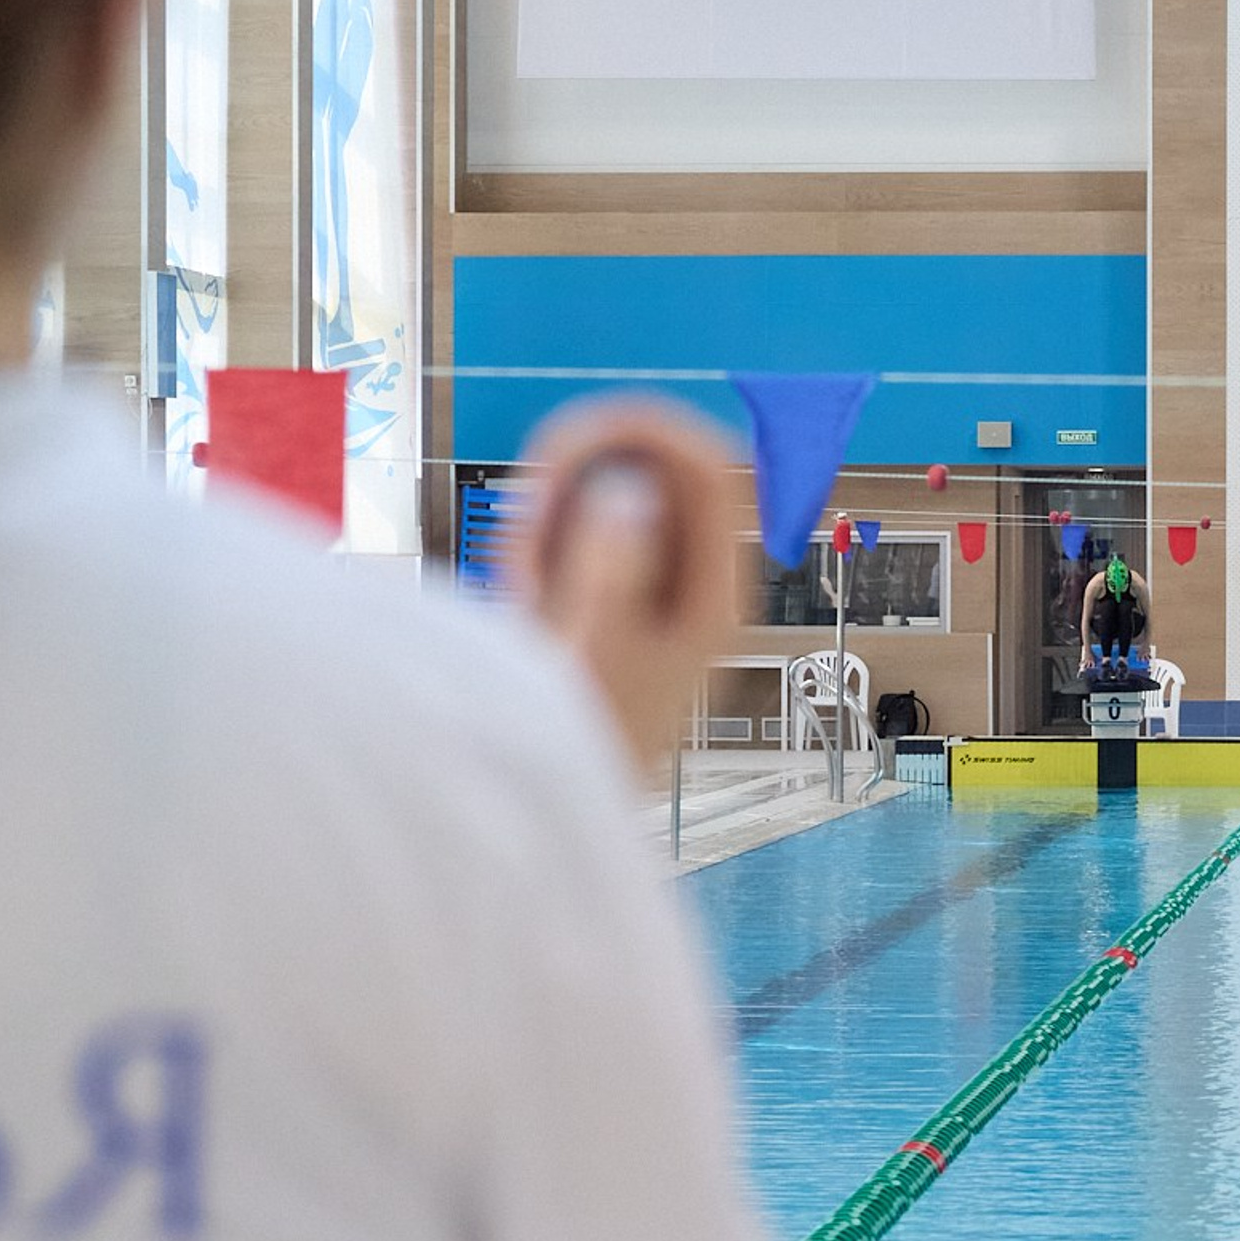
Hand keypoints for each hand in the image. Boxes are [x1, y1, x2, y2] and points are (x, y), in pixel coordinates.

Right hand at [510, 399, 739, 777]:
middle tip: (526, 519)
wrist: (550, 807)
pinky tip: (521, 597)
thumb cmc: (580, 743)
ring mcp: (656, 588)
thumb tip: (629, 491)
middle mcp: (697, 584)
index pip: (709, 468)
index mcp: (718, 593)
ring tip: (522, 586)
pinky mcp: (613, 597)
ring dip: (556, 518)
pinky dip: (544, 549)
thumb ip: (609, 562)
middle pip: (657, 474)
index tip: (567, 439)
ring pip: (610, 503)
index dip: (643, 433)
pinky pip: (582, 539)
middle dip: (583, 476)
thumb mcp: (590, 650)